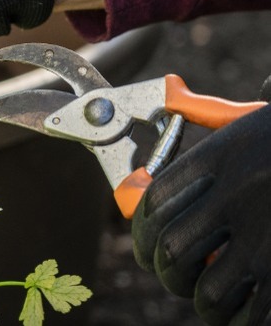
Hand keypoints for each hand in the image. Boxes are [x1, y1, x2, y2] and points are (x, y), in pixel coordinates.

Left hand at [132, 103, 270, 324]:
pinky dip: (242, 319)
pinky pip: (251, 313)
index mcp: (225, 154)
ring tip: (212, 299)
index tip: (149, 247)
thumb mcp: (260, 116)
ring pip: (208, 291)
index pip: (155, 202)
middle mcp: (240, 193)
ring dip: (205, 302)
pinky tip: (247, 311)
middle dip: (168, 273)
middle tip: (176, 277)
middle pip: (173, 251)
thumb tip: (173, 99)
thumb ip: (214, 114)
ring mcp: (269, 237)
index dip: (143, 232)